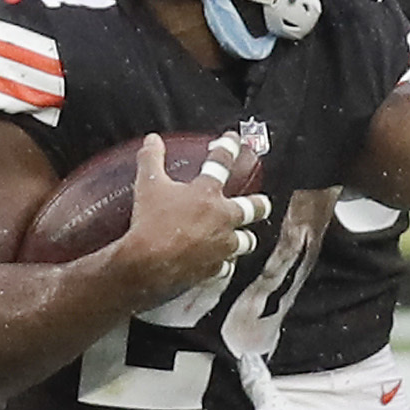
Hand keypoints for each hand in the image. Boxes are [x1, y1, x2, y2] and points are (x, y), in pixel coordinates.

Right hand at [114, 133, 268, 306]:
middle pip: (253, 208)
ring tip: (243, 237)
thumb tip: (152, 140)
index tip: (234, 140)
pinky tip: (221, 263)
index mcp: (207, 193)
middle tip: (262, 203)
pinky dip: (224, 264)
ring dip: (244, 238)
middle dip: (260, 204)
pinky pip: (227, 267)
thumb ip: (151, 159)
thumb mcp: (148, 185)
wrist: (146, 264)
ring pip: (246, 241)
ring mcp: (221, 245)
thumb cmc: (149, 223)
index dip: (229, 147)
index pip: (222, 163)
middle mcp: (222, 218)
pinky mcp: (214, 269)